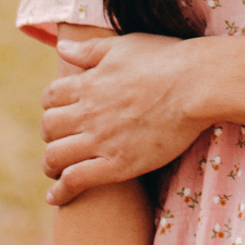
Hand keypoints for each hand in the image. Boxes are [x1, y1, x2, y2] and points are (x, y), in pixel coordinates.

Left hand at [42, 33, 209, 205]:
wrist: (196, 85)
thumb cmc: (166, 60)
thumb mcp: (122, 46)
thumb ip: (88, 50)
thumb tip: (61, 47)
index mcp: (87, 84)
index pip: (50, 98)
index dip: (51, 106)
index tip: (59, 113)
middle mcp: (87, 113)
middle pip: (49, 128)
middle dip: (51, 135)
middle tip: (60, 142)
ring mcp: (101, 140)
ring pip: (55, 157)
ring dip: (50, 164)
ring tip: (55, 171)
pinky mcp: (118, 164)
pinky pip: (75, 181)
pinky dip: (60, 191)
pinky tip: (54, 198)